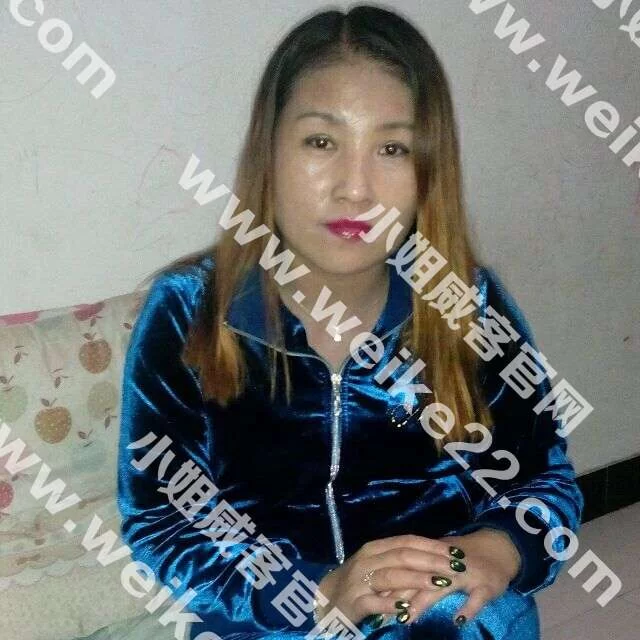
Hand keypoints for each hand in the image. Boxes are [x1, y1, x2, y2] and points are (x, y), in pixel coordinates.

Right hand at [315, 534, 456, 624]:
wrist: (328, 600)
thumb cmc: (360, 582)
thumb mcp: (378, 566)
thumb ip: (401, 560)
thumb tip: (435, 555)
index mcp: (375, 548)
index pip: (406, 541)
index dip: (431, 545)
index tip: (454, 552)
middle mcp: (367, 560)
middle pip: (402, 556)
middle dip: (431, 561)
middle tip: (455, 567)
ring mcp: (360, 580)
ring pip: (391, 576)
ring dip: (416, 579)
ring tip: (439, 583)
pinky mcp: (354, 602)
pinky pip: (374, 602)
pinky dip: (391, 604)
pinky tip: (406, 609)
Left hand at [381, 528, 521, 626]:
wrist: (498, 547)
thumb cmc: (463, 557)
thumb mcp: (439, 561)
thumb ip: (416, 574)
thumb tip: (388, 588)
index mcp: (432, 556)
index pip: (407, 567)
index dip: (389, 582)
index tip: (372, 596)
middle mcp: (446, 563)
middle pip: (419, 578)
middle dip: (400, 595)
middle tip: (382, 611)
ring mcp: (467, 573)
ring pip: (442, 586)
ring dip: (424, 601)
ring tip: (408, 618)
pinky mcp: (487, 584)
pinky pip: (477, 598)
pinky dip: (468, 608)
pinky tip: (458, 620)